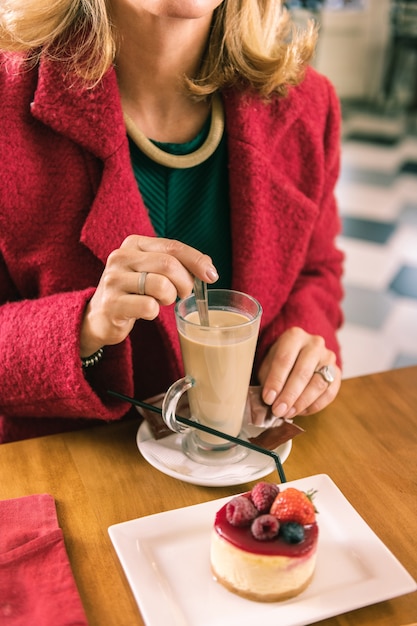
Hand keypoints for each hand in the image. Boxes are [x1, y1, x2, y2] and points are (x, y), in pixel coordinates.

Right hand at [80, 235, 217, 355]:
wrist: (100, 316)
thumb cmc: (133, 291)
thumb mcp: (151, 270)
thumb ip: (177, 263)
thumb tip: (208, 265)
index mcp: (133, 244)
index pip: (172, 246)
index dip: (196, 260)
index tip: (212, 275)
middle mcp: (120, 257)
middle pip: (168, 264)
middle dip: (186, 282)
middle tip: (184, 293)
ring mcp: (113, 280)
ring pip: (161, 285)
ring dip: (170, 297)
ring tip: (162, 301)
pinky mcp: (112, 304)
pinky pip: (148, 307)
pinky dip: (154, 312)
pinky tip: (146, 311)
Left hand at [257, 327, 340, 420]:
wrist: (300, 352)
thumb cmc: (282, 359)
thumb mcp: (269, 362)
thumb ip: (268, 378)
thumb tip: (269, 400)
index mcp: (294, 336)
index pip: (284, 360)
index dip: (276, 381)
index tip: (268, 398)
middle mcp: (314, 344)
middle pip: (302, 372)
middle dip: (289, 395)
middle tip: (278, 411)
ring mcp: (328, 358)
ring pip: (318, 384)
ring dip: (302, 403)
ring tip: (288, 413)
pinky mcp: (337, 372)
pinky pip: (329, 393)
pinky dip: (315, 406)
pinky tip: (301, 411)